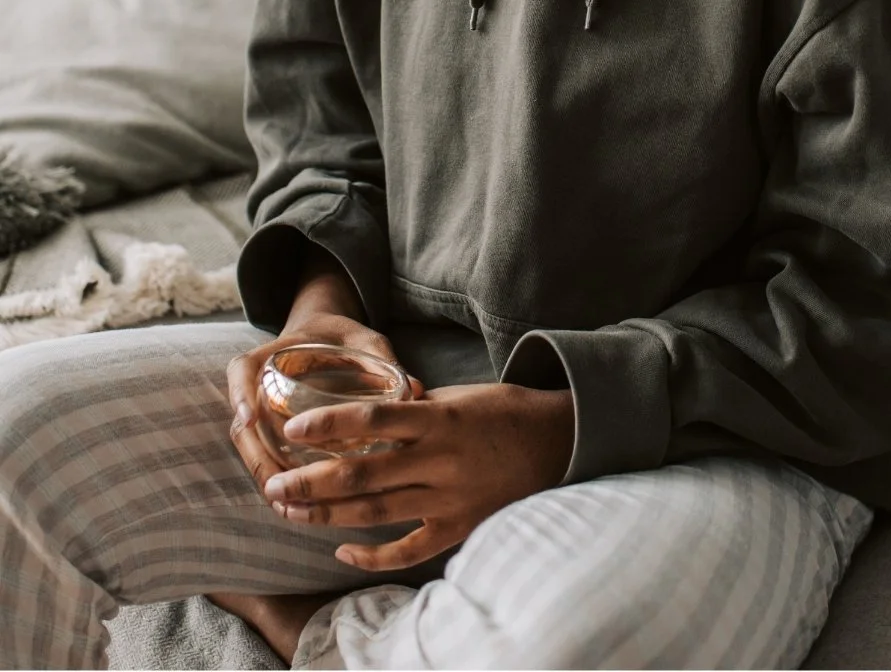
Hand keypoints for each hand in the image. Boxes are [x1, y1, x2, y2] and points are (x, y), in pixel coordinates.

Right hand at [226, 311, 426, 497]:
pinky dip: (273, 475)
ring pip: (249, 444)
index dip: (239, 394)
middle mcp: (261, 381)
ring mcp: (261, 406)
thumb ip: (383, 360)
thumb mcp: (363, 341)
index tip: (250, 419)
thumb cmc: (344, 336)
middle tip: (275, 487)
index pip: (243, 369)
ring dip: (263, 474)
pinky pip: (262, 451)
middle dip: (255, 456)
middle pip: (242, 421)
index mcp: (278, 352)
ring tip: (283, 505)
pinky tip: (291, 503)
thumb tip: (417, 390)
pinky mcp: (270, 426)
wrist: (324, 332)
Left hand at [258, 380, 575, 570]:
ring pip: (375, 513)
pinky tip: (341, 550)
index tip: (292, 431)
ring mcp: (448, 498)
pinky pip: (407, 549)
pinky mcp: (457, 528)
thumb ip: (414, 408)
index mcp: (437, 418)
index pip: (372, 417)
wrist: (557, 443)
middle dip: (311, 482)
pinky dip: (372, 555)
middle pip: (362, 472)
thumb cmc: (503, 412)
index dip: (329, 425)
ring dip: (327, 516)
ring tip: (290, 515)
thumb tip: (367, 414)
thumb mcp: (458, 395)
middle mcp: (439, 459)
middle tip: (273, 487)